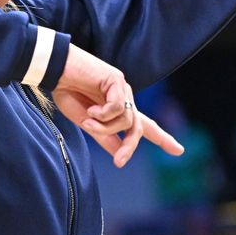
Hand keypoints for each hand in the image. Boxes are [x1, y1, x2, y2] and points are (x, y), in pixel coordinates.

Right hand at [53, 44, 183, 167]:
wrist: (56, 71)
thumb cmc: (67, 92)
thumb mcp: (86, 122)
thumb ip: (104, 136)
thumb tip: (120, 155)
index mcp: (117, 109)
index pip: (144, 125)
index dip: (162, 138)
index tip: (179, 150)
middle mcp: (123, 98)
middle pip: (138, 127)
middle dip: (130, 146)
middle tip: (120, 162)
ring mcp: (122, 88)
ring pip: (126, 121)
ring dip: (104, 127)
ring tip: (87, 119)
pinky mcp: (117, 80)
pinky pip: (118, 108)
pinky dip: (102, 113)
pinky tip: (90, 108)